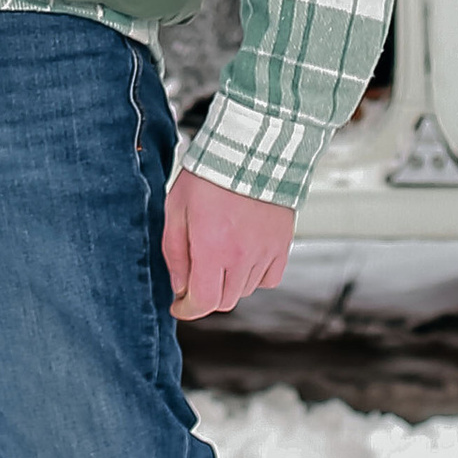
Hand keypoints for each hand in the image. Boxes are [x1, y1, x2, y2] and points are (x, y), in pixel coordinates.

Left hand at [162, 172, 293, 317]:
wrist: (251, 148)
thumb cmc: (209, 173)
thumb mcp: (176, 208)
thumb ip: (174, 252)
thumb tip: (179, 286)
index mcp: (212, 248)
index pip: (203, 303)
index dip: (187, 310)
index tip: (179, 305)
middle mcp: (241, 256)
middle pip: (224, 301)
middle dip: (206, 295)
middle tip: (196, 275)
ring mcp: (265, 252)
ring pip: (245, 290)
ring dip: (229, 283)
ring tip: (219, 254)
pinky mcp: (282, 245)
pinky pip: (269, 279)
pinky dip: (255, 275)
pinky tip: (244, 257)